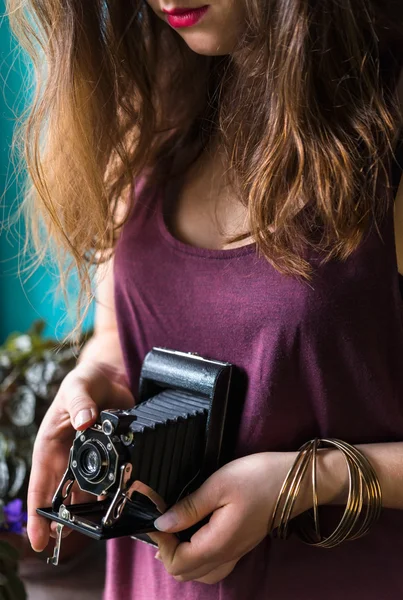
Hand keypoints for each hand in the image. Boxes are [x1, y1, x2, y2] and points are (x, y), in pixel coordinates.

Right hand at [27, 361, 133, 551]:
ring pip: (85, 493)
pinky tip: (119, 505)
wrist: (110, 377)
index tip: (38, 539)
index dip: (38, 513)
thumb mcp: (78, 388)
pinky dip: (111, 493)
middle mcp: (66, 457)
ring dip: (89, 511)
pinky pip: (108, 481)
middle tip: (68, 543)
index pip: (41, 484)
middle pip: (62, 495)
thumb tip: (85, 421)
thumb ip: (81, 403)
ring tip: (96, 529)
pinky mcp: (108, 457)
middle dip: (63, 520)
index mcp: (50, 445)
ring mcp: (87, 460)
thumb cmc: (84, 381)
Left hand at [148, 451, 310, 584]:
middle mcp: (226, 555)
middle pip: (185, 573)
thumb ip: (189, 508)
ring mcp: (236, 552)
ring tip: (174, 529)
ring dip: (181, 556)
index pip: (177, 562)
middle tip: (162, 521)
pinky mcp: (242, 544)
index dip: (160, 542)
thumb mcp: (218, 485)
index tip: (156, 516)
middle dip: (167, 551)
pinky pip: (213, 565)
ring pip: (200, 573)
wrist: (296, 480)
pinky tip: (194, 533)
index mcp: (218, 544)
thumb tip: (162, 524)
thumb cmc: (258, 478)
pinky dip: (197, 555)